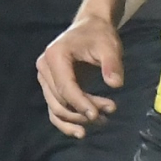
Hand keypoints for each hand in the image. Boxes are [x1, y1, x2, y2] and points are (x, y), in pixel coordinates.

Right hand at [36, 7, 127, 138]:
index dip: (81, 104)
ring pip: (56, 109)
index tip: (98, 115)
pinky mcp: (50, 87)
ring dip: (77, 120)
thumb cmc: (99, 35)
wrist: (91, 28)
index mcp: (55, 56)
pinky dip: (66, 123)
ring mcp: (45, 79)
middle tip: (111, 110)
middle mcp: (44, 68)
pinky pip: (54, 109)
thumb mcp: (109, 46)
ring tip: (103, 122)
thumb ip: (112, 64)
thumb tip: (116, 84)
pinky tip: (82, 132)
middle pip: (61, 101)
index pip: (65, 87)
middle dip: (84, 111)